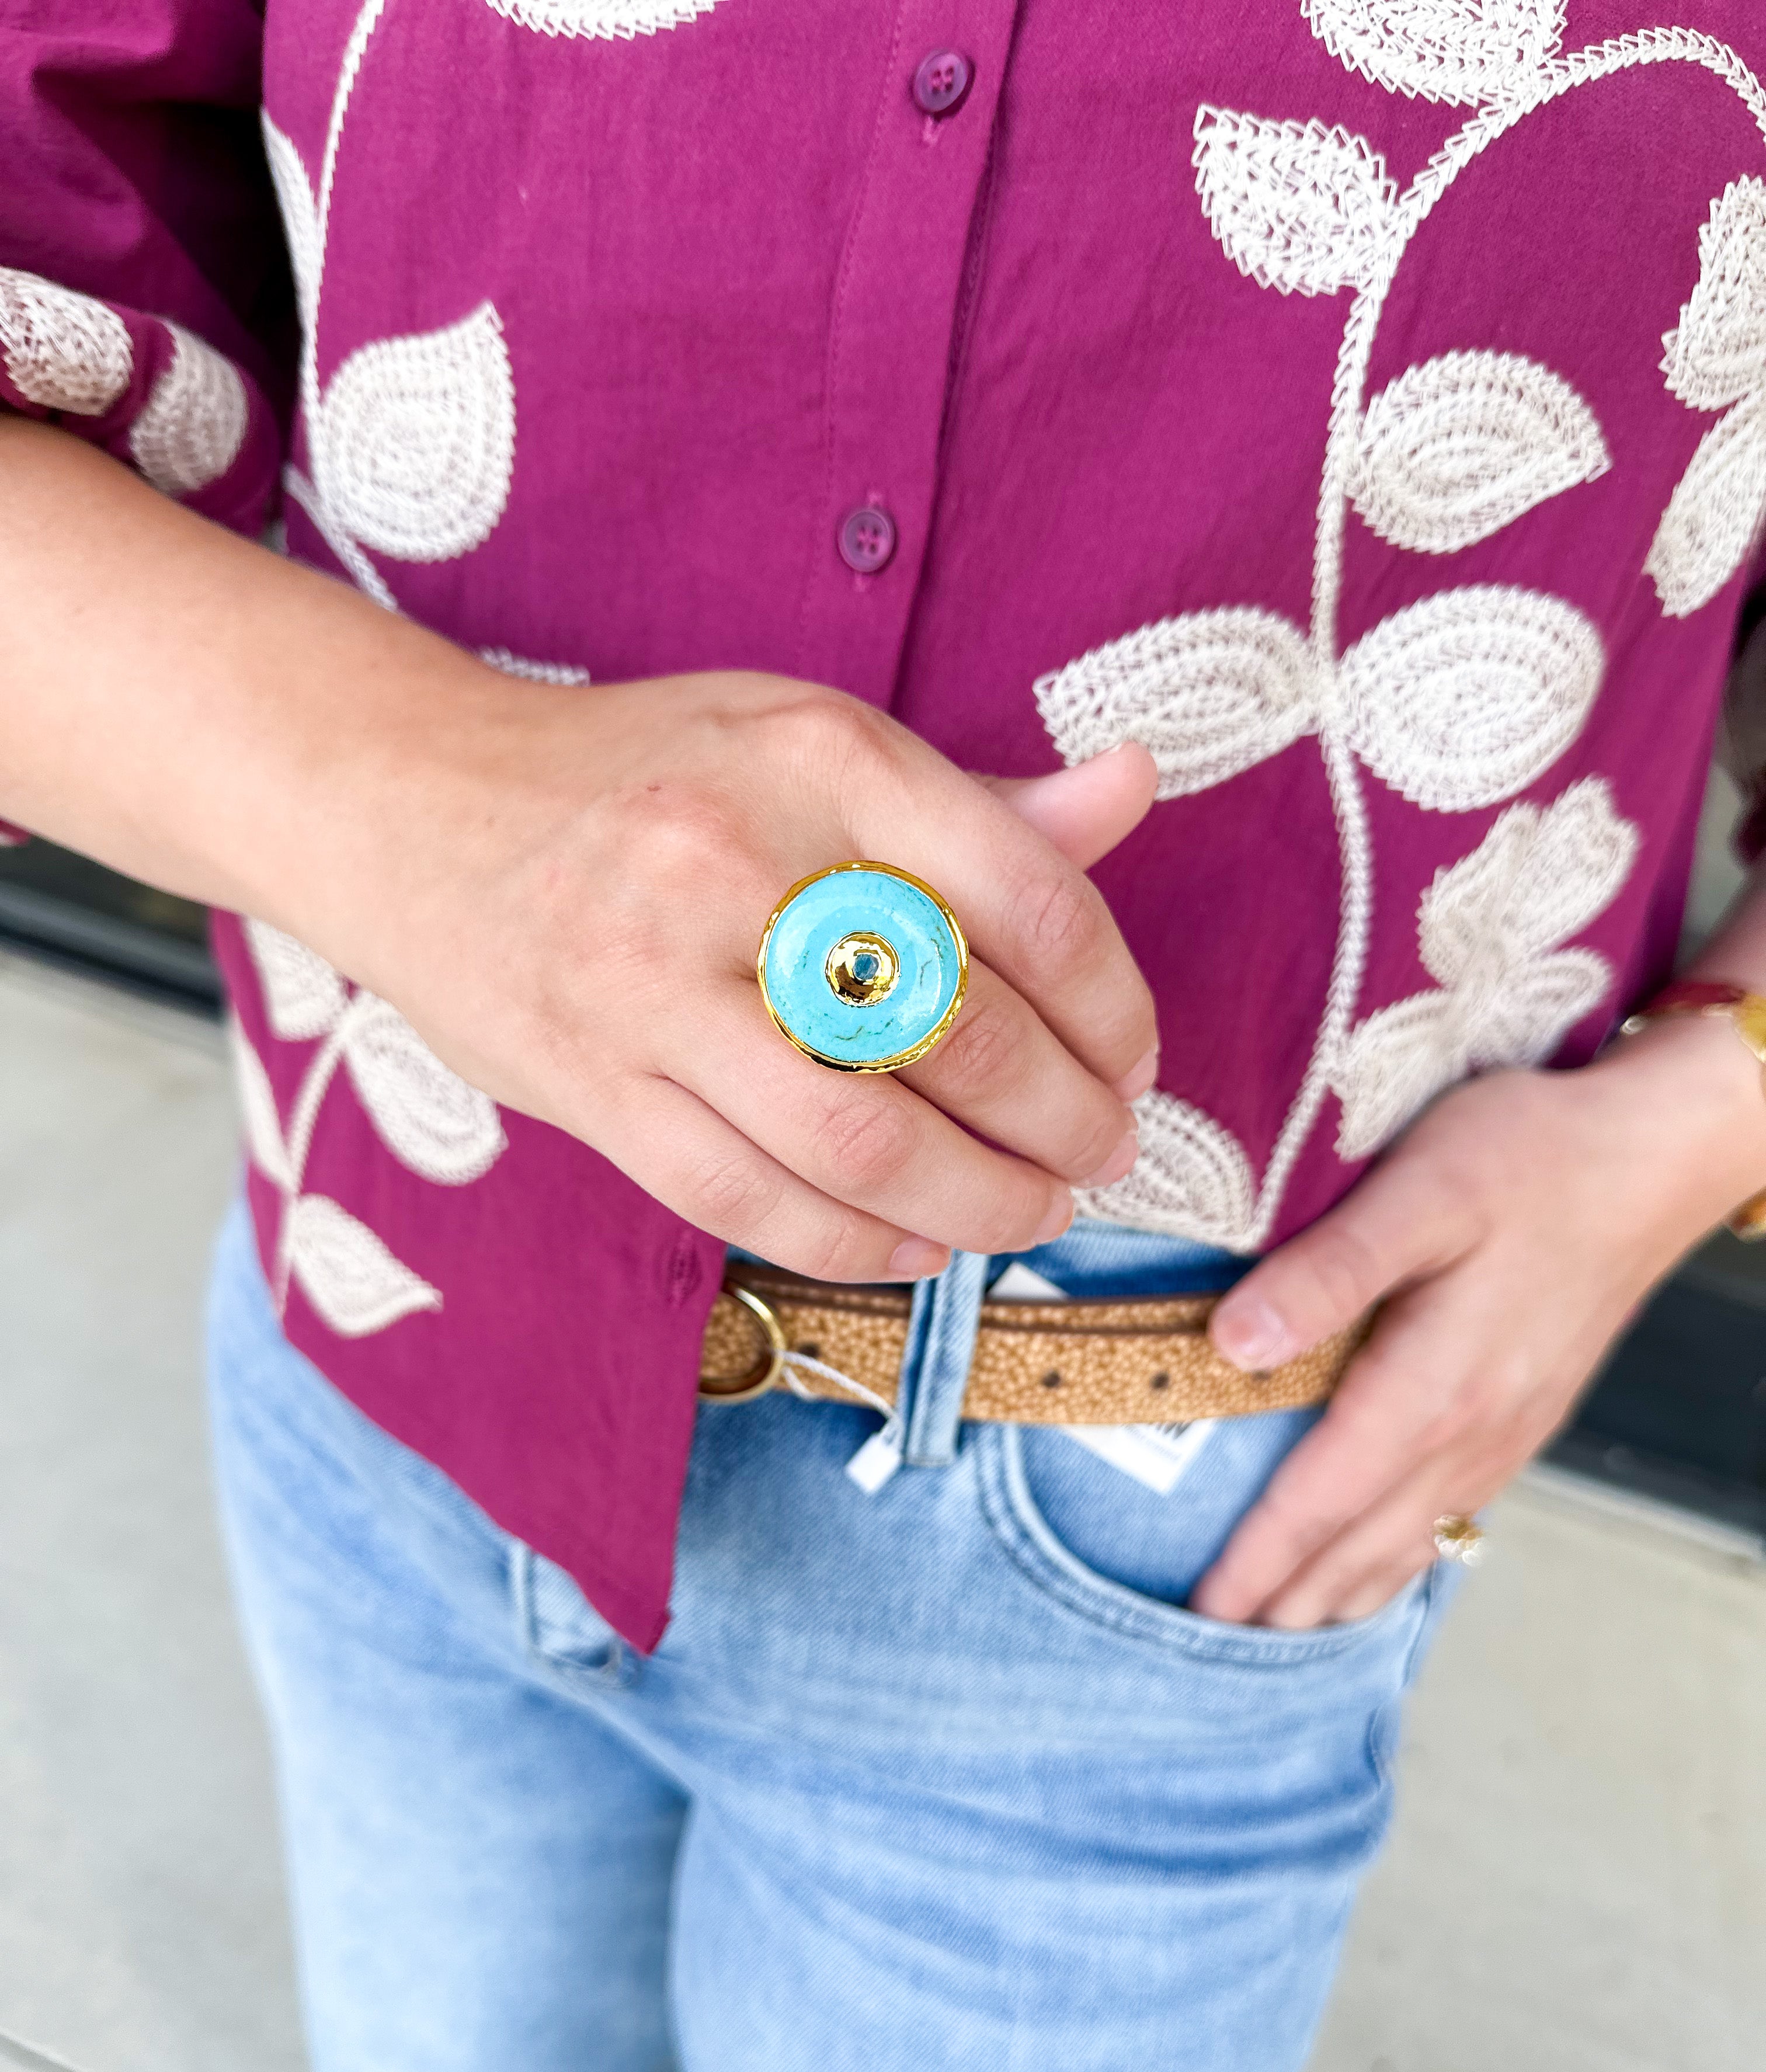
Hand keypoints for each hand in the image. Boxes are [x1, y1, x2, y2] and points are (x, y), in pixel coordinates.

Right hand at [352, 670, 1158, 1281]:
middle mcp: (740, 861)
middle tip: (1101, 1156)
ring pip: (864, 1145)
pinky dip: (859, 1246)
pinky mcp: (593, 1084)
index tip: (1134, 1061)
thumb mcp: (810, 748)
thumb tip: (1135, 789)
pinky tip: (914, 1244)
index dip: (1115, 1009)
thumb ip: (976, 802)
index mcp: (822, 755)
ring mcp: (654, 983)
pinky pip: (753, 1202)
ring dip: (980, 1207)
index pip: (1031, 901)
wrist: (413, 805)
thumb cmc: (648, 779)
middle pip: (962, 1037)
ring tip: (1028, 1215)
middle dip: (1067, 1126)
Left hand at [1191, 1020, 1765, 1628]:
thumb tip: (1231, 1343)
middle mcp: (1471, 1433)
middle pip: (1359, 1546)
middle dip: (1284, 1600)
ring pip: (1408, 1544)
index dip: (1253, 1561)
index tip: (1198, 1612)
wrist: (1650, 1158)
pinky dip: (1398, 1560)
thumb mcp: (1419, 1190)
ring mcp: (1505, 1434)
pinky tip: (1375, 1567)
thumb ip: (1327, 1270)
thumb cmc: (1529, 1157)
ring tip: (1276, 1630)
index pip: (1318, 1501)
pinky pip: (1449, 1517)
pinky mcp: (1524, 1418)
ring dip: (1338, 1593)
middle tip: (1210, 1644)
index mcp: (1432, 1388)